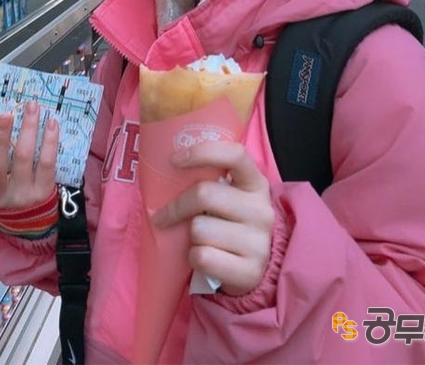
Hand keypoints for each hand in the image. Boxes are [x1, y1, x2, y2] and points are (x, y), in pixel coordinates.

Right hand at [0, 101, 58, 210]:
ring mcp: (21, 195)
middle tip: (7, 113)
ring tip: (32, 108)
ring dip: (29, 129)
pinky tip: (52, 124)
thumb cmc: (5, 189)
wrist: (27, 223)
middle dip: (1, 136)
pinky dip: (50, 141)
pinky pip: (47, 163)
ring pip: (24, 158)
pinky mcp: (42, 193)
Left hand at [151, 141, 274, 295]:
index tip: (175, 160)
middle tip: (163, 216)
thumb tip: (167, 171)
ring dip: (190, 236)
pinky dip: (194, 258)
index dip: (202, 152)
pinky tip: (206, 258)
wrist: (256, 270)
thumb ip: (210, 181)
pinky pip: (202, 256)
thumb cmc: (230, 224)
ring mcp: (258, 242)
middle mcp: (261, 210)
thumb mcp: (230, 197)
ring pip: (199, 229)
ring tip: (201, 240)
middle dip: (177, 206)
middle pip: (204, 194)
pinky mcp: (249, 272)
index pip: (234, 154)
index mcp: (256, 184)